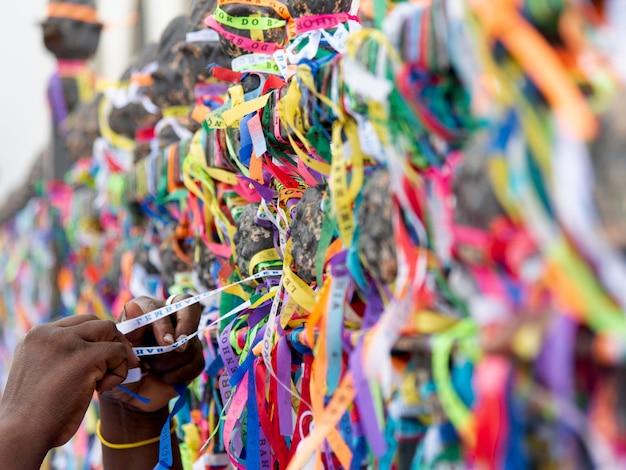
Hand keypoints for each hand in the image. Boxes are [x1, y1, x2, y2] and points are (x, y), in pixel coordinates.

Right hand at [0, 316, 136, 453]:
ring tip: (103, 381)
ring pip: (110, 330)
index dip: (94, 340)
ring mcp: (67, 342)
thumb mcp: (42, 372)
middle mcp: (49, 333)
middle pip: (96, 322)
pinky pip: (119, 352)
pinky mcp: (86, 356)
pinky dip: (120, 371)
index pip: (78, 323)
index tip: (99, 361)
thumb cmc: (33, 413)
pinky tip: (102, 389)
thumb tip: (96, 350)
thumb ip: (62, 356)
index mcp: (37, 336)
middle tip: (111, 367)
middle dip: (110, 342)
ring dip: (116, 354)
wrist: (21, 433)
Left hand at [101, 295, 204, 411]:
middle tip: (179, 348)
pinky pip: (196, 363)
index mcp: (150, 309)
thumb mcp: (118, 346)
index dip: (170, 322)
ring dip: (171, 361)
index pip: (166, 302)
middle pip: (192, 309)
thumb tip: (132, 307)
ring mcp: (185, 338)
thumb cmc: (118, 364)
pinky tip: (164, 377)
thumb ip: (128, 327)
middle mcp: (170, 318)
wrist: (127, 392)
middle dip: (186, 329)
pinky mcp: (193, 358)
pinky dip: (179, 374)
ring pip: (191, 343)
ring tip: (152, 368)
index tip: (165, 342)